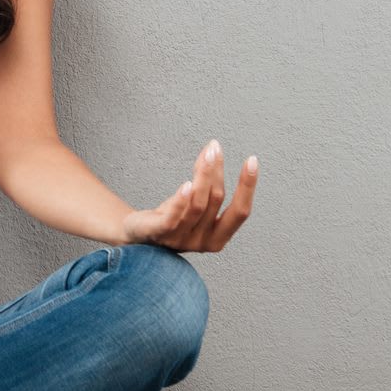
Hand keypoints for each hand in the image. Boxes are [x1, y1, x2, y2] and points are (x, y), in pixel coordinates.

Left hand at [122, 139, 256, 252]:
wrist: (138, 235)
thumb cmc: (171, 218)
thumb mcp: (193, 202)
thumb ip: (205, 182)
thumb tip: (213, 149)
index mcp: (218, 238)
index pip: (240, 212)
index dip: (247, 187)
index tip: (252, 161)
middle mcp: (202, 242)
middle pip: (216, 201)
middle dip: (217, 172)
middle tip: (215, 148)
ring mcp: (180, 240)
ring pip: (197, 205)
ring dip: (203, 176)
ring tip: (206, 154)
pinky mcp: (159, 234)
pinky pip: (173, 218)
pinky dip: (181, 200)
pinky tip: (187, 184)